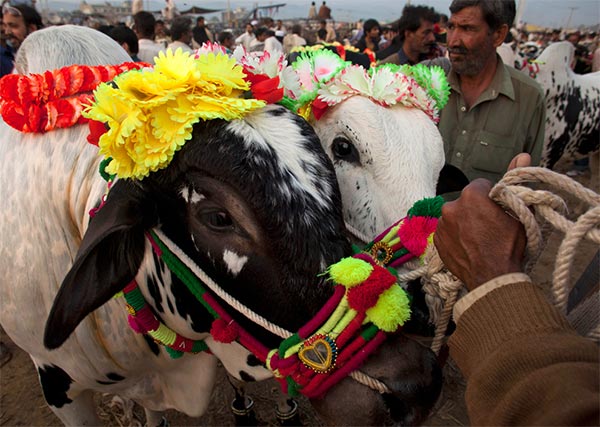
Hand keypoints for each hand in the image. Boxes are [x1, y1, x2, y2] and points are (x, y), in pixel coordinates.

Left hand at [433, 154, 528, 290]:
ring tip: (479, 239)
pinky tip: (469, 246)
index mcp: (471, 196)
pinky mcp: (437, 241)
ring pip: (455, 217)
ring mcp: (441, 225)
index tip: (498, 209)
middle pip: (466, 201)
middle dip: (476, 209)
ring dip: (464, 223)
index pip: (481, 185)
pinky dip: (456, 236)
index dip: (491, 196)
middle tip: (490, 226)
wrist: (492, 278)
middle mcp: (451, 207)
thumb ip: (515, 180)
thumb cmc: (509, 246)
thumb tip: (523, 154)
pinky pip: (447, 231)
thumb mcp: (518, 212)